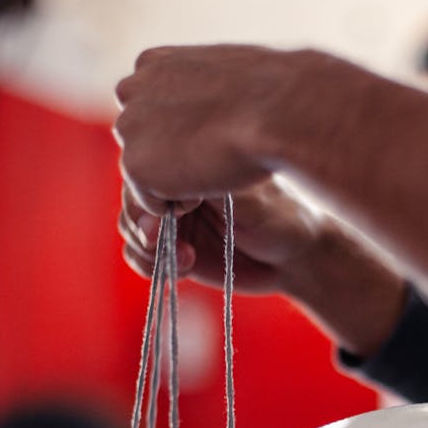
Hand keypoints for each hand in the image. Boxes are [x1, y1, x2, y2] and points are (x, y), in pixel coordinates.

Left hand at [114, 44, 302, 214]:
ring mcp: (130, 127)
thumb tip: (212, 104)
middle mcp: (132, 90)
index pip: (150, 108)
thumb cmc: (266, 95)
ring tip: (213, 166)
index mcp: (153, 63)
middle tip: (211, 155)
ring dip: (175, 178)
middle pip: (141, 139)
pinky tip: (207, 182)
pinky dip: (177, 203)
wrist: (275, 110)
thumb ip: (201, 89)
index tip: (210, 134)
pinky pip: (150, 201)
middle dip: (170, 155)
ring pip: (145, 170)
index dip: (180, 129)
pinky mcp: (136, 165)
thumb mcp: (226, 76)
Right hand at [119, 174, 408, 359]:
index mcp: (194, 160)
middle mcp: (178, 186)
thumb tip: (170, 180)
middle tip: (159, 237)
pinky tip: (182, 268)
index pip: (147, 166)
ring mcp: (174, 219)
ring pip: (131, 228)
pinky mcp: (174, 249)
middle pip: (132, 197)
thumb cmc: (281, 216)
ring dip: (146, 246)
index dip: (148, 190)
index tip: (177, 207)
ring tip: (186, 258)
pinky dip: (148, 265)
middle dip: (140, 220)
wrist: (296, 258)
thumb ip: (206, 188)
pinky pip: (138, 256)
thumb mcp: (246, 198)